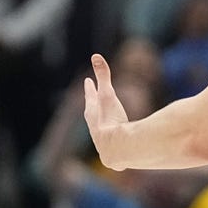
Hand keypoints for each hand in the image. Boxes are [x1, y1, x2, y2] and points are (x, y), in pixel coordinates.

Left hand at [83, 54, 129, 170]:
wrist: (118, 149)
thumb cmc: (112, 120)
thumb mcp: (108, 96)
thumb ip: (104, 76)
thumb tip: (95, 56)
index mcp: (94, 114)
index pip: (90, 98)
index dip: (90, 89)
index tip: (88, 81)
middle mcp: (96, 128)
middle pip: (92, 113)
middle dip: (93, 105)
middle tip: (92, 98)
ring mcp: (104, 140)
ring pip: (101, 129)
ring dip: (103, 124)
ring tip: (105, 122)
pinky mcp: (114, 152)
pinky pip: (113, 143)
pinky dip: (115, 139)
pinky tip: (120, 144)